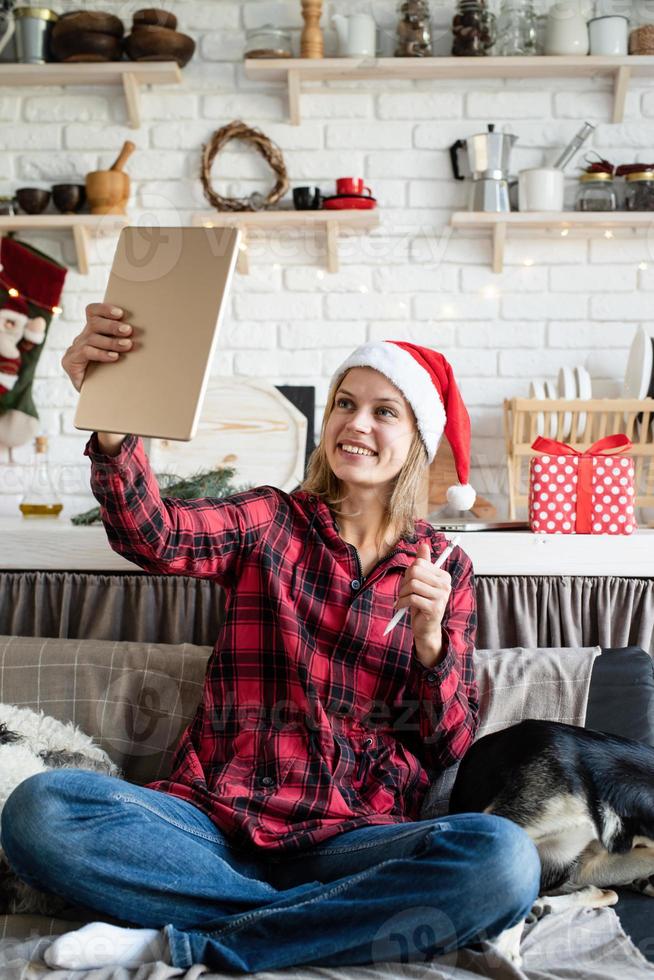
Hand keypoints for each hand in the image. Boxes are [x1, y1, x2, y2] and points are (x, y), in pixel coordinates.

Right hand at [61, 302, 132, 392]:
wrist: (96, 398)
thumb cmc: (111, 373)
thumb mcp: (118, 353)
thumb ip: (123, 342)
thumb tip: (145, 334)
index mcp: (92, 331)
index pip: (92, 311)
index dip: (104, 309)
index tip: (121, 313)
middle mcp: (82, 338)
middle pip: (94, 323)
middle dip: (112, 325)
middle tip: (129, 330)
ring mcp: (75, 349)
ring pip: (92, 338)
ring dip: (112, 341)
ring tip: (127, 345)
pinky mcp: (70, 362)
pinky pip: (86, 353)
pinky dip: (102, 354)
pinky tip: (114, 357)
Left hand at [395, 541, 450, 657]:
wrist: (425, 627)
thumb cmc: (422, 603)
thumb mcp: (421, 582)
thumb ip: (423, 564)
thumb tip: (423, 545)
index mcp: (443, 576)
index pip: (420, 563)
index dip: (409, 572)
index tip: (408, 582)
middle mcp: (445, 585)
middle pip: (415, 572)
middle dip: (404, 582)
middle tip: (403, 591)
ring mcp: (441, 597)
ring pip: (413, 585)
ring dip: (402, 593)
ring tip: (402, 599)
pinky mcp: (434, 608)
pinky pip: (412, 598)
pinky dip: (401, 602)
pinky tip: (400, 606)